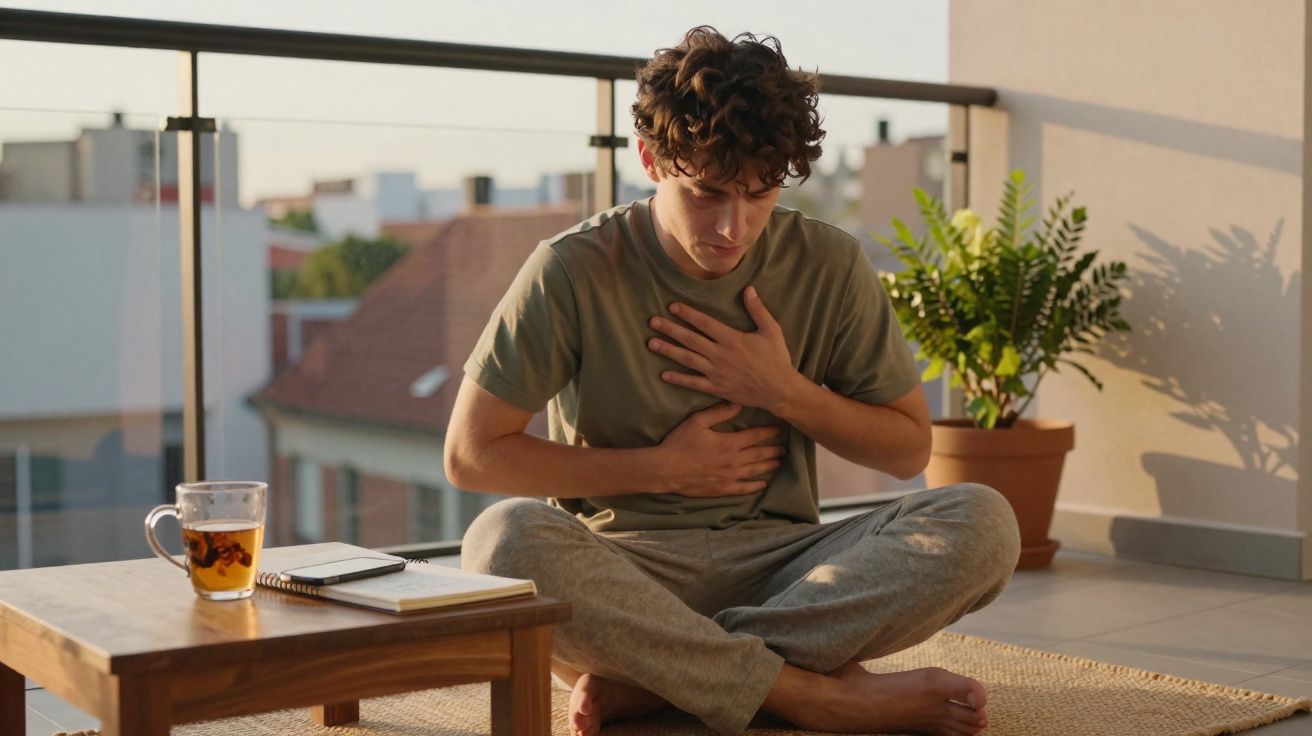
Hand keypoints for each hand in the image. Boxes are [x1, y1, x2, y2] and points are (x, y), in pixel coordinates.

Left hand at [647, 285, 800, 412]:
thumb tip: (749, 289)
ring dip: (668, 351)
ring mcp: (716, 372)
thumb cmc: (776, 359)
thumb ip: (758, 309)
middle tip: (652, 322)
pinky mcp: (716, 388)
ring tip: (651, 344)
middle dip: (670, 329)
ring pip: (687, 359)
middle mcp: (720, 354)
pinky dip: (678, 379)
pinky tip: (664, 374)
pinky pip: (694, 383)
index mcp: (732, 339)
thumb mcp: (771, 330)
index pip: (704, 323)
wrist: (779, 390)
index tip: (672, 306)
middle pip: (690, 339)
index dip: (687, 314)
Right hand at [655, 402, 785, 496]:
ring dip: (768, 466)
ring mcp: (729, 477)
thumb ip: (718, 413)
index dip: (768, 432)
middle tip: (784, 447)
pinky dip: (755, 486)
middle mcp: (733, 461)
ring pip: (755, 471)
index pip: (754, 436)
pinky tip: (763, 484)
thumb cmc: (679, 444)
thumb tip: (737, 404)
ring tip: (778, 462)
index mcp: (729, 443)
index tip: (778, 430)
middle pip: (759, 454)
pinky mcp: (722, 489)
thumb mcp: (697, 422)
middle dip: (773, 449)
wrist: (666, 469)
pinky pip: (743, 488)